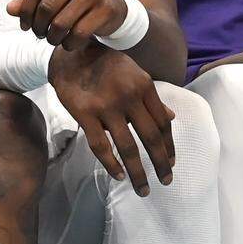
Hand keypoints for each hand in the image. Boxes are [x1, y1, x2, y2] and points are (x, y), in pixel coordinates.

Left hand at [7, 0, 126, 50]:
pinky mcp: (106, 9)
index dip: (25, 11)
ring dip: (52, 38)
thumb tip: (10, 8)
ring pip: (60, 23)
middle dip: (38, 27)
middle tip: (39, 34)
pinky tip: (68, 43)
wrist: (110, 4)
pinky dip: (69, 44)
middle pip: (46, 7)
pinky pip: (78, 34)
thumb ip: (29, 1)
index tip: (25, 26)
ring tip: (52, 39)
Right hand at [49, 44, 174, 195]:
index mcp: (144, 85)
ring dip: (138, 173)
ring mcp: (106, 106)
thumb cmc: (106, 65)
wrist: (71, 54)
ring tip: (144, 189)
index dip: (169, 146)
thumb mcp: (134, 74)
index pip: (162, 123)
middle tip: (166, 181)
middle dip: (161, 164)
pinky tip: (119, 176)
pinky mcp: (84, 114)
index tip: (171, 162)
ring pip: (128, 148)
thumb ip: (151, 97)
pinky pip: (101, 146)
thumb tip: (171, 118)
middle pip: (151, 138)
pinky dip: (111, 165)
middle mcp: (128, 96)